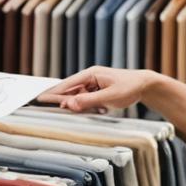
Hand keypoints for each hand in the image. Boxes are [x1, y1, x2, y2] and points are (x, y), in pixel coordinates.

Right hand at [40, 65, 155, 114]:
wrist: (144, 85)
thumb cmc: (129, 87)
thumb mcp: (109, 96)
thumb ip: (89, 100)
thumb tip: (70, 104)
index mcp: (90, 74)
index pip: (67, 84)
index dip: (53, 92)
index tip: (40, 98)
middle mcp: (89, 77)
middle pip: (69, 90)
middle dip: (61, 99)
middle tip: (46, 106)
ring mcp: (93, 84)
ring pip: (77, 95)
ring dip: (77, 105)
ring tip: (79, 111)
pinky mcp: (98, 90)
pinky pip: (86, 99)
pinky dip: (86, 106)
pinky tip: (97, 110)